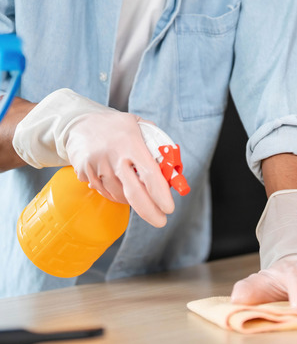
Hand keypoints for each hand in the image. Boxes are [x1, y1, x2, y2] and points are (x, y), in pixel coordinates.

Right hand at [65, 111, 173, 226]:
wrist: (79, 122)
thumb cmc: (117, 126)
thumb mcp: (141, 126)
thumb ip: (157, 145)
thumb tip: (172, 170)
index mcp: (131, 144)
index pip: (150, 174)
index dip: (160, 194)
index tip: (169, 208)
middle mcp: (113, 157)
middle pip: (133, 193)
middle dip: (149, 211)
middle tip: (161, 221)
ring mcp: (96, 166)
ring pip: (119, 195)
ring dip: (132, 199)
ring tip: (138, 190)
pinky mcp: (84, 173)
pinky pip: (105, 192)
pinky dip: (116, 194)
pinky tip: (120, 184)